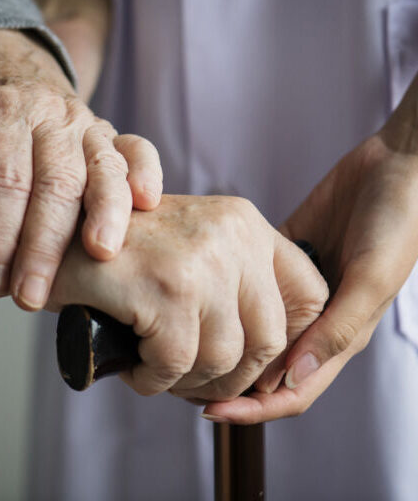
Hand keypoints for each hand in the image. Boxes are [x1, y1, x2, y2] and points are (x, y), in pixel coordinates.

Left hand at [0, 30, 162, 305]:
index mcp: (2, 109)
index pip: (3, 177)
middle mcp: (50, 114)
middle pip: (55, 182)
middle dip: (45, 245)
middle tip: (31, 296)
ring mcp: (85, 123)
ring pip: (102, 168)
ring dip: (105, 214)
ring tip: (100, 255)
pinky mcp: (108, 132)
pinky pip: (136, 148)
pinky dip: (145, 172)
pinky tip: (147, 203)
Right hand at [49, 195, 327, 398]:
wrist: (54, 232)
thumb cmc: (123, 251)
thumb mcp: (193, 248)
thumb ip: (237, 283)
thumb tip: (277, 357)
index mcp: (245, 222)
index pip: (309, 294)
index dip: (289, 343)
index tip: (253, 364)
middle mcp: (231, 235)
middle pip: (269, 339)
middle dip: (232, 376)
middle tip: (193, 380)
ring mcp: (200, 261)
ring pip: (223, 359)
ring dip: (187, 381)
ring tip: (157, 369)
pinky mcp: (165, 289)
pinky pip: (175, 366)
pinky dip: (153, 381)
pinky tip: (135, 368)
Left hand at [203, 80, 417, 423]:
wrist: (394, 168)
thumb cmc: (396, 223)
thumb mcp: (371, 278)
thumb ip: (338, 328)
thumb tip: (294, 375)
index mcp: (339, 335)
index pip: (292, 389)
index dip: (254, 408)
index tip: (210, 411)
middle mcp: (313, 319)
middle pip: (266, 367)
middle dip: (229, 381)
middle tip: (185, 380)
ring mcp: (295, 290)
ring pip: (253, 330)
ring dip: (225, 342)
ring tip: (186, 342)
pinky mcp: (282, 258)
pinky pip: (250, 285)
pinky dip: (228, 296)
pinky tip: (201, 296)